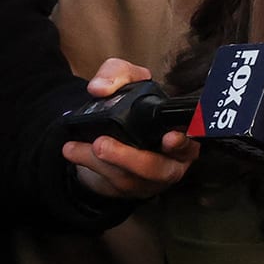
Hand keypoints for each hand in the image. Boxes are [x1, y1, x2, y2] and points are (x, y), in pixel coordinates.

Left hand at [63, 60, 197, 199]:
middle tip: (102, 145)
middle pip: (159, 169)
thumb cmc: (129, 107)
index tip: (170, 138)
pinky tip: (72, 151)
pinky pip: (111, 183)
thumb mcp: (124, 81)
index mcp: (182, 133)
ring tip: (74, 147)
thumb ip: (117, 73)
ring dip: (101, 162)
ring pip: (130, 177)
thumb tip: (100, 88)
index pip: (191, 141)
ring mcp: (150, 179)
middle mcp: (172, 160)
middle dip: (130, 158)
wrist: (108, 134)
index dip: (184, 142)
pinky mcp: (129, 189)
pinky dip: (89, 166)